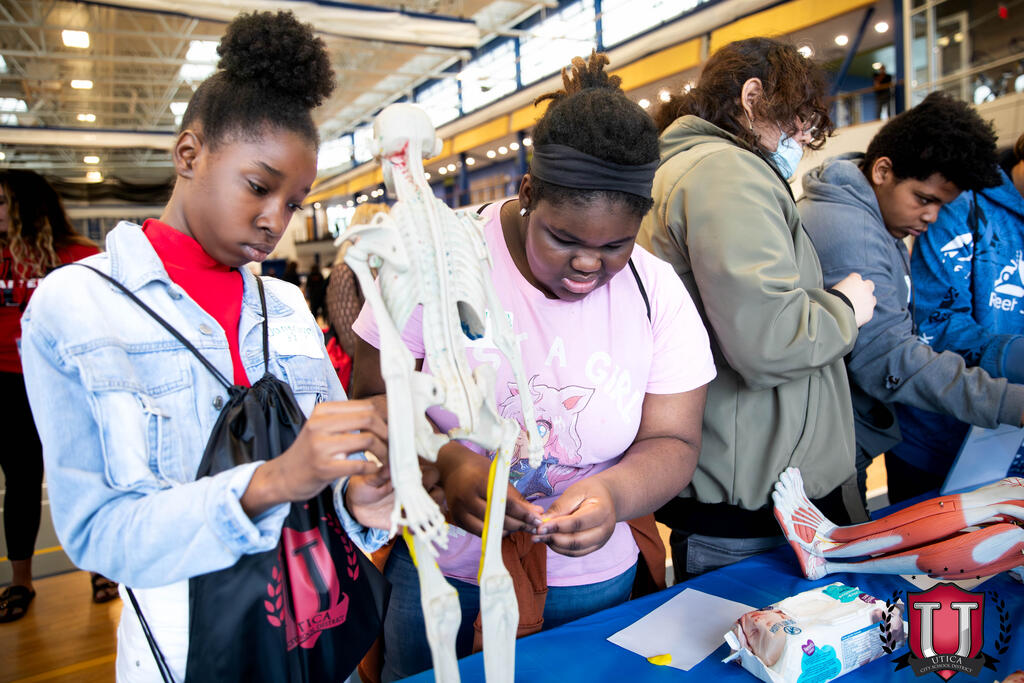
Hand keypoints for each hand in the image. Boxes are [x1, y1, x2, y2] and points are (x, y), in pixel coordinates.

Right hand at [241, 400, 385, 516]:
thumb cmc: (309, 452)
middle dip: (387, 433)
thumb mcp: (322, 428)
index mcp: (323, 411)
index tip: (393, 429)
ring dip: (383, 452)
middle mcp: (320, 425)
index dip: (385, 418)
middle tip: (394, 445)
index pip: (365, 406)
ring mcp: (321, 446)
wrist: (283, 476)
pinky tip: (373, 469)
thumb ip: (346, 420)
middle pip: (369, 420)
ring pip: (367, 441)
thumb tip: (383, 416)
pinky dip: (372, 468)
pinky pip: (359, 465)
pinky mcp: (324, 468)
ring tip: (386, 459)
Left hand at [345, 459, 444, 529]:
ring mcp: (416, 508)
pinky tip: (411, 531)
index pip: (431, 473)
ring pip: (435, 511)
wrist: (357, 505)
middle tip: (420, 504)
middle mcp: (417, 491)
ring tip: (418, 521)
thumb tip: (388, 467)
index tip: (419, 484)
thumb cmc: (365, 485)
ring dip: (431, 517)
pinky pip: (423, 528)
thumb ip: (380, 475)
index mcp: (411, 476)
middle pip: (438, 492)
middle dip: (434, 499)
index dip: (429, 478)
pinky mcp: (410, 522)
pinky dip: (421, 530)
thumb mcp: (369, 479)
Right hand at [439, 443, 542, 536]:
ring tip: (519, 526)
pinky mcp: (456, 519)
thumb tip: (537, 513)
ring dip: (506, 530)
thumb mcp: (498, 476)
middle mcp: (466, 498)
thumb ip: (516, 497)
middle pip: (498, 519)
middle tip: (532, 526)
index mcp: (479, 482)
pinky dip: (493, 532)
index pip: (506, 504)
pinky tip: (504, 528)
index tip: (537, 520)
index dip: (524, 514)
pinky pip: (478, 532)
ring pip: (488, 530)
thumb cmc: (478, 469)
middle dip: (518, 524)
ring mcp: (459, 510)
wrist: (452, 467)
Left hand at [532, 478, 616, 556]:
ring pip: (576, 550)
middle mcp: (605, 529)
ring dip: (555, 546)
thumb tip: (543, 522)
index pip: (578, 523)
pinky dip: (561, 549)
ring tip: (539, 538)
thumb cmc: (589, 491)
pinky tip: (549, 541)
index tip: (539, 527)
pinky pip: (576, 553)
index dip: (557, 526)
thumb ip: (560, 507)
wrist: (606, 497)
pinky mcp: (595, 546)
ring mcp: (602, 540)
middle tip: (535, 535)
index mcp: (603, 511)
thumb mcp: (575, 491)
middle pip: (577, 541)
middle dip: (554, 539)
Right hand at [832, 272, 875, 326]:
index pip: (856, 276)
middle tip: (856, 295)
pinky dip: (864, 313)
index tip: (847, 287)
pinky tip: (856, 316)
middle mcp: (865, 287)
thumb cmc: (829, 300)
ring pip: (872, 299)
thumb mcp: (830, 290)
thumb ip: (837, 289)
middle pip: (869, 284)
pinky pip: (869, 312)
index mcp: (854, 279)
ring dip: (866, 301)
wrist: (836, 314)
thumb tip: (828, 292)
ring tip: (856, 308)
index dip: (852, 282)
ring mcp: (869, 300)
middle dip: (865, 289)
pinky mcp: (870, 312)